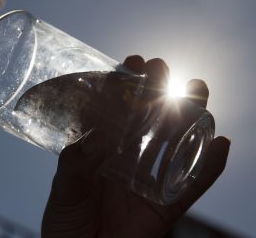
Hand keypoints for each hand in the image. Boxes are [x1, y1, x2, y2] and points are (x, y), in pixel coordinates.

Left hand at [41, 56, 229, 237]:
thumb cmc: (66, 224)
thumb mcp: (64, 189)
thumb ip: (74, 163)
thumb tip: (94, 137)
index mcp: (103, 150)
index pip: (118, 112)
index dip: (126, 87)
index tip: (131, 64)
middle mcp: (130, 158)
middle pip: (150, 120)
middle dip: (158, 91)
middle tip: (159, 69)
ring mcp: (151, 178)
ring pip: (176, 143)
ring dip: (190, 116)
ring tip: (197, 90)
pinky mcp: (167, 204)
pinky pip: (193, 184)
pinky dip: (209, 166)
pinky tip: (221, 143)